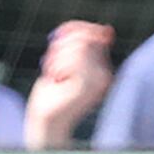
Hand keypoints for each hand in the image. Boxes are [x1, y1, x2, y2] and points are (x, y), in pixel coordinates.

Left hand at [24, 22, 116, 148]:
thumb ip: (74, 47)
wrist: (48, 124)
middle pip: (85, 38)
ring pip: (80, 47)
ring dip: (58, 57)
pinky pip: (74, 59)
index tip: (59, 37)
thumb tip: (87, 29)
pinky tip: (55, 78)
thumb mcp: (64, 65)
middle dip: (62, 45)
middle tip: (51, 64)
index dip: (74, 29)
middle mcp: (106, 75)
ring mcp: (98, 81)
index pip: (93, 34)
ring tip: (53, 74)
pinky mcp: (88, 85)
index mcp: (103, 70)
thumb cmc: (53, 97)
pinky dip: (59, 64)